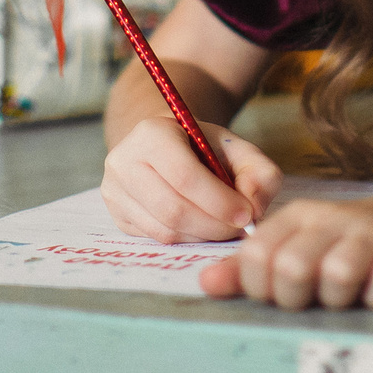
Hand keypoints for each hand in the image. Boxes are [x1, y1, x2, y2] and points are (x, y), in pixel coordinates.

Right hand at [101, 118, 280, 242]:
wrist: (166, 147)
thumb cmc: (203, 148)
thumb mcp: (236, 148)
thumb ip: (258, 172)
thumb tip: (254, 209)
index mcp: (152, 133)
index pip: (184, 175)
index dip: (218, 201)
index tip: (246, 214)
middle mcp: (124, 161)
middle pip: (172, 208)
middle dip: (214, 225)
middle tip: (239, 228)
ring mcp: (115, 190)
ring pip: (164, 230)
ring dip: (202, 236)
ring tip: (223, 226)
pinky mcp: (117, 215)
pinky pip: (155, 239)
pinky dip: (186, 239)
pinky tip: (202, 227)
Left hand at [200, 191, 372, 310]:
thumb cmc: (355, 241)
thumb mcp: (302, 244)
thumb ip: (253, 266)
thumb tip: (205, 284)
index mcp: (300, 216)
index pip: (256, 254)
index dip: (257, 287)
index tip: (276, 293)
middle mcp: (333, 219)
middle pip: (291, 268)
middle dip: (295, 298)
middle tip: (313, 298)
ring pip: (337, 276)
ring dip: (338, 300)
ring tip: (348, 296)